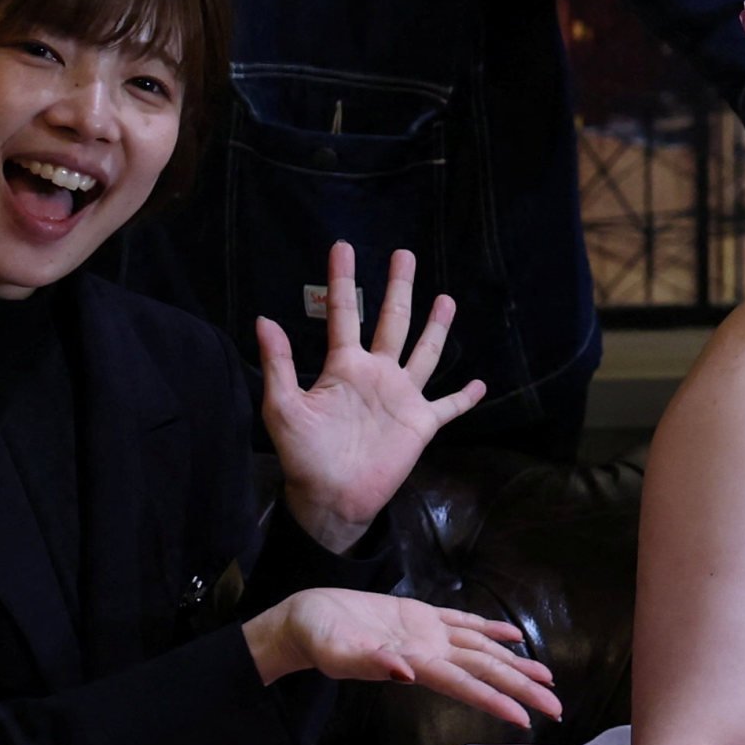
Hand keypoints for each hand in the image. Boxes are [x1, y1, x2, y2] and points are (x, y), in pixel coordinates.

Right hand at [244, 587, 562, 729]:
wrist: (303, 621)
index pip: (465, 685)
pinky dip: (489, 629)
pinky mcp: (418, 617)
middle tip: (558, 708)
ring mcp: (426, 636)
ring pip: (481, 650)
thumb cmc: (316, 639)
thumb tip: (404, 673)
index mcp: (414, 663)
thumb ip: (370, 662)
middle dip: (522, 689)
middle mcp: (429, 654)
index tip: (527, 717)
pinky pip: (462, 623)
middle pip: (485, 672)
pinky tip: (512, 635)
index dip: (496, 700)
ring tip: (547, 676)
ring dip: (514, 663)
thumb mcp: (338, 652)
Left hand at [258, 243, 487, 552]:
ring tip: (446, 299)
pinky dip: (465, 397)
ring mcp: (401, 397)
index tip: (342, 247)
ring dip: (436, 327)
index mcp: (344, 366)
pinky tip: (480, 384)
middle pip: (393, 320)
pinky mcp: (421, 423)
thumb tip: (263, 319)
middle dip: (399, 287)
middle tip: (405, 254)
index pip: (343, 313)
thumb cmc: (304, 455)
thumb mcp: (283, 407)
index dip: (342, 280)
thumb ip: (279, 364)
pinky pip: (448, 406)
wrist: (331, 497)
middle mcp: (377, 374)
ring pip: (424, 352)